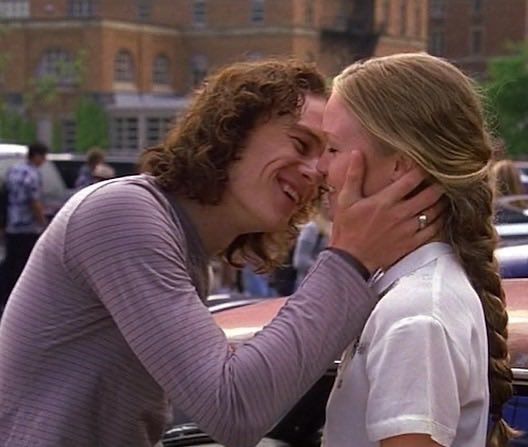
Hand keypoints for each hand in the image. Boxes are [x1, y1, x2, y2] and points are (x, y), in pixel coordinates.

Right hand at [329, 151, 443, 272]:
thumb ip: (354, 175)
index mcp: (385, 200)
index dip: (422, 169)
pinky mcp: (411, 243)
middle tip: (443, 178)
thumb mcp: (346, 199)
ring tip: (444, 195)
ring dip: (442, 202)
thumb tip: (357, 153)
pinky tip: (441, 216)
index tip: (427, 164)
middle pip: (430, 194)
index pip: (412, 179)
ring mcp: (408, 229)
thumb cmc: (347, 228)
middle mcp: (400, 213)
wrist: (350, 259)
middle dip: (439, 184)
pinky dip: (440, 221)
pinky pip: (433, 231)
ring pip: (435, 212)